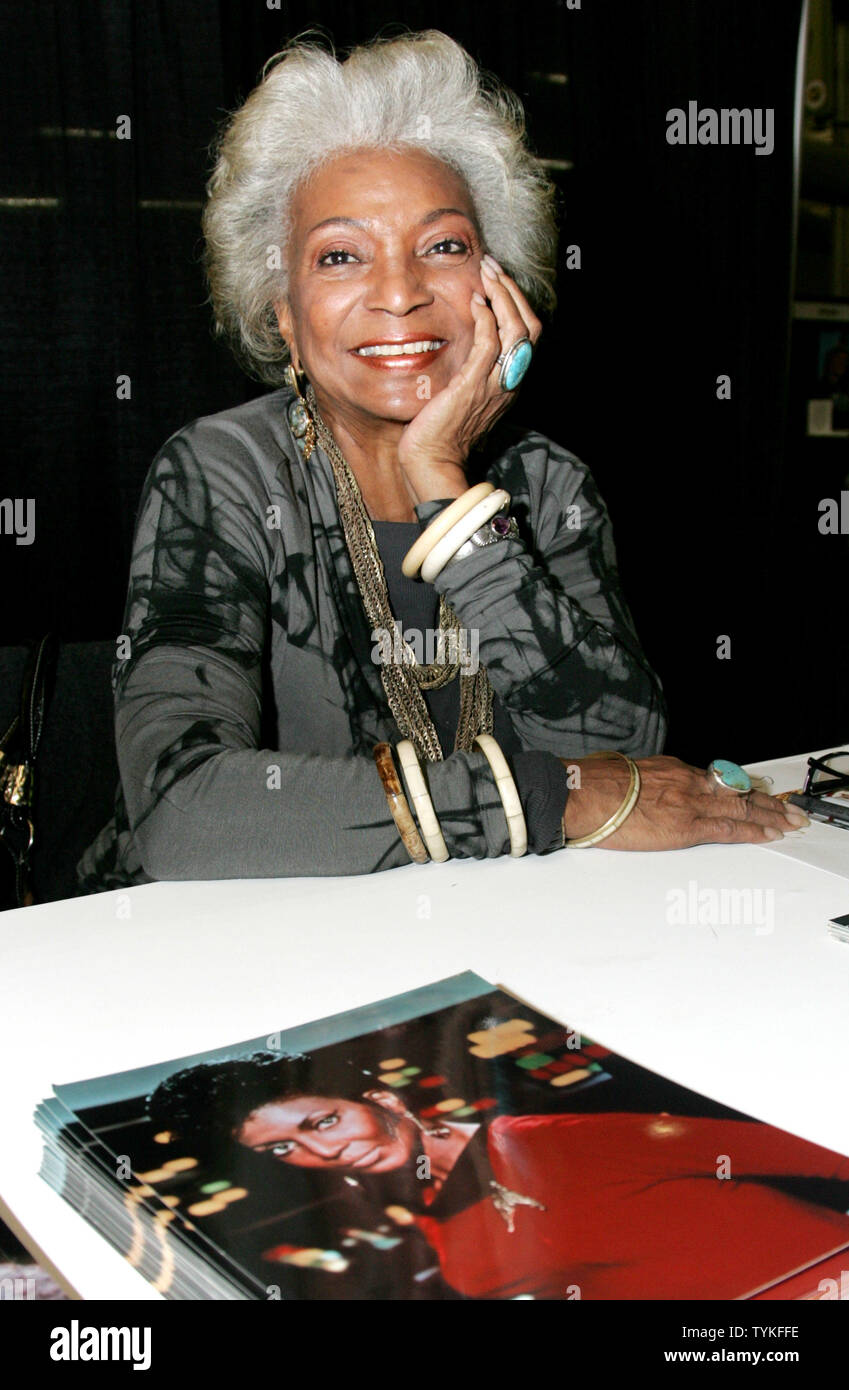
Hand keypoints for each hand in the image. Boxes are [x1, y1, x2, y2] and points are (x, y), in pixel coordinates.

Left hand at [396, 255, 542, 505]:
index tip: (497, 279)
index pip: (529, 333)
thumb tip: (466, 337)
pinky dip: (486, 318)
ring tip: (486, 274)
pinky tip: (474, 301)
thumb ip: (473, 366)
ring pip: (516, 330)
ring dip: (502, 295)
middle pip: (530, 326)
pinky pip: (489, 345)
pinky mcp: (472, 386)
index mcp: (510, 382)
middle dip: (512, 290)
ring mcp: (493, 384)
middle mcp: (509, 382)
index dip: (517, 301)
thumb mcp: (464, 390)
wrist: (431, 460)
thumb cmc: (440, 428)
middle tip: (492, 266)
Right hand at [560, 754, 808, 850]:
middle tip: (789, 808)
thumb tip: (650, 795)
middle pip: (737, 791)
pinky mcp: (686, 826)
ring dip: (770, 816)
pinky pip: (730, 829)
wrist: (582, 794)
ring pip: (742, 808)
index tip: (756, 793)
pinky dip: (754, 831)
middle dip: (767, 801)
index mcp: (673, 770)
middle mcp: (688, 782)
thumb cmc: (594, 787)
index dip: (741, 788)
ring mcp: (690, 803)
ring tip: (790, 822)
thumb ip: (649, 785)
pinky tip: (770, 834)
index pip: (718, 779)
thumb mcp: (629, 775)